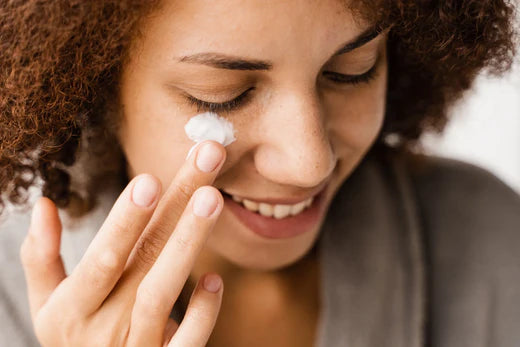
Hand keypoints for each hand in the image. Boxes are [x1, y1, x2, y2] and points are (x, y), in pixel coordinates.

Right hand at [20, 140, 225, 346]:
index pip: (102, 258)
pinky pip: (189, 341)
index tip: (150, 178)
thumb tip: (44, 204)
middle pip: (145, 258)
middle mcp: (105, 326)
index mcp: (73, 308)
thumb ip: (41, 257)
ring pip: (165, 292)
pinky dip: (204, 311)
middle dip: (176, 205)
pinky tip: (216, 278)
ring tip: (213, 197)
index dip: (125, 220)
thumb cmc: (75, 335)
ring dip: (189, 243)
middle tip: (207, 157)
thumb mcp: (48, 303)